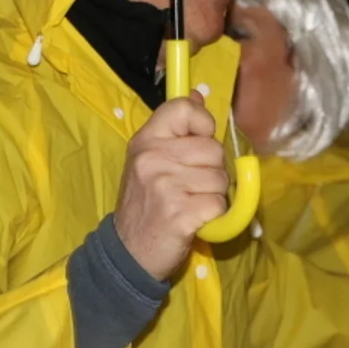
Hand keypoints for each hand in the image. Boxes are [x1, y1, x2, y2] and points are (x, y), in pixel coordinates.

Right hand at [114, 92, 228, 280]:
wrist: (128, 252)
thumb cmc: (145, 203)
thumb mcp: (151, 159)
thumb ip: (176, 129)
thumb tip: (198, 95)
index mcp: (146, 140)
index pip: (184, 108)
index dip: (202, 124)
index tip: (198, 141)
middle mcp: (152, 158)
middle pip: (213, 149)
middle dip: (212, 170)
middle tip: (191, 186)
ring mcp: (165, 186)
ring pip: (221, 179)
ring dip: (214, 195)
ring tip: (191, 203)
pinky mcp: (180, 213)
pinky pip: (220, 205)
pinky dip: (214, 216)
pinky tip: (194, 220)